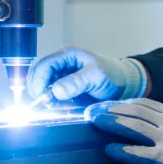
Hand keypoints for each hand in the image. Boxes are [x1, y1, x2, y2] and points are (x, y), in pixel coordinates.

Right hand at [26, 47, 147, 101]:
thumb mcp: (96, 77)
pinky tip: (56, 108)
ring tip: (52, 107)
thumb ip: (76, 83)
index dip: (38, 81)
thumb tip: (55, 92)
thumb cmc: (113, 75)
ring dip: (42, 98)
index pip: (43, 65)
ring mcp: (60, 76)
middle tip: (46, 105)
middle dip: (37, 90)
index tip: (41, 98)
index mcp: (66, 55)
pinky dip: (49, 103)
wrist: (124, 84)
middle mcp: (60, 64)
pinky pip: (49, 95)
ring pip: (41, 86)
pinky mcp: (63, 88)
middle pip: (37, 75)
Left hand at [86, 98, 162, 163]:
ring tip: (95, 121)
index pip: (146, 103)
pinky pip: (138, 152)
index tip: (110, 103)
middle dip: (112, 108)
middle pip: (135, 110)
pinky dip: (121, 149)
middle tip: (95, 109)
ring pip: (133, 125)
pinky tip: (109, 148)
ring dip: (111, 122)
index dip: (124, 103)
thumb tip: (154, 127)